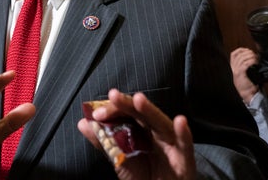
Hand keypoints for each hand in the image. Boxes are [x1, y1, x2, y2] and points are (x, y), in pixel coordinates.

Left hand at [77, 89, 195, 179]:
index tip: (96, 114)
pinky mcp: (184, 158)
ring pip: (161, 123)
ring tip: (139, 100)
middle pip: (141, 114)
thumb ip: (104, 141)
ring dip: (150, 111)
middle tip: (113, 95)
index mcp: (140, 129)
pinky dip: (183, 133)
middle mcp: (155, 132)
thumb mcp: (120, 158)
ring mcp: (170, 143)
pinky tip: (180, 121)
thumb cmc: (144, 174)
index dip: (112, 110)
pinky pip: (185, 144)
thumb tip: (82, 123)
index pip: (126, 113)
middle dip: (127, 104)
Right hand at [229, 47, 258, 102]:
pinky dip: (251, 61)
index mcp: (234, 68)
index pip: (233, 54)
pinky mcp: (240, 74)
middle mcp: (234, 68)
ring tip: (256, 58)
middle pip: (238, 55)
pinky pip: (245, 64)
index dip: (241, 50)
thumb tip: (254, 57)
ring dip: (250, 56)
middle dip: (248, 52)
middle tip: (255, 54)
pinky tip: (255, 62)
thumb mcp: (245, 74)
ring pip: (242, 58)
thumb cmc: (248, 85)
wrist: (248, 95)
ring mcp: (236, 71)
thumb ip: (246, 66)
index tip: (248, 50)